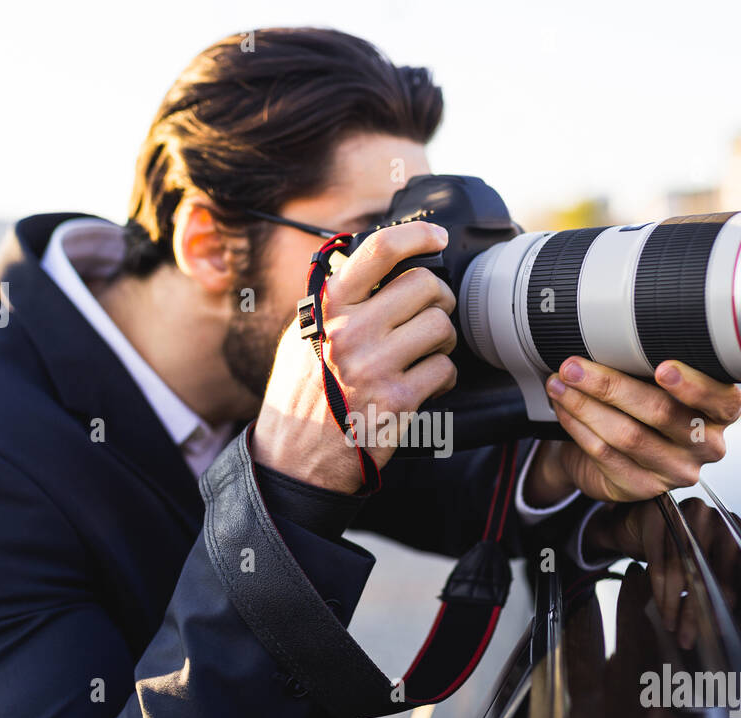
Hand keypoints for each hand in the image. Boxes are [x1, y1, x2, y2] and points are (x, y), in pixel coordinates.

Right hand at [252, 222, 457, 492]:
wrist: (295, 458)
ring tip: (426, 353)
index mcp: (327, 309)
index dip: (417, 235)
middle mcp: (350, 332)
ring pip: (441, 325)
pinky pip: (445, 368)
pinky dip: (444, 377)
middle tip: (431, 315)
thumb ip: (335, 301)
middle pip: (424, 285)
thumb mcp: (302, 336)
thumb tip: (373, 266)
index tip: (435, 238)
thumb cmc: (302, 394)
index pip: (378, 251)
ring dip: (443, 340)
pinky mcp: (398, 400)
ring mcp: (375, 366)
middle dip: (438, 299)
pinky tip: (425, 385)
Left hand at [523, 357, 740, 506]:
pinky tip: (563, 408)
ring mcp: (677, 471)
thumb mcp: (659, 381)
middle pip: (661, 413)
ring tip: (560, 383)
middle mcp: (706, 444)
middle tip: (574, 366)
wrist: (620, 453)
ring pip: (627, 435)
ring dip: (585, 405)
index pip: (719, 399)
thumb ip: (653, 362)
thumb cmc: (645, 406)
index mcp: (721, 410)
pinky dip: (578, 427)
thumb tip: (610, 335)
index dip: (692, 385)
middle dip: (611, 386)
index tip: (663, 367)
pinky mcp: (644, 488)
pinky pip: (606, 455)